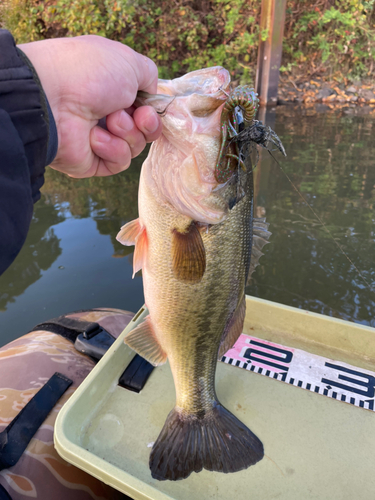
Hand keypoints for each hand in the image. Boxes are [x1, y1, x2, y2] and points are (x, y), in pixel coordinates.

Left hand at [18, 35, 161, 176]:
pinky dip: (113, 149)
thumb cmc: (90, 74)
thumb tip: (150, 98)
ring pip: (135, 146)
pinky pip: (119, 162)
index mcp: (113, 88)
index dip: (153, 109)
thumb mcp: (130, 62)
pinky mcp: (93, 161)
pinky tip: (95, 138)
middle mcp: (106, 112)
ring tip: (110, 120)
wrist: (54, 99)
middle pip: (145, 130)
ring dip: (127, 132)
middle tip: (139, 116)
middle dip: (147, 123)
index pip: (145, 107)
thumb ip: (150, 77)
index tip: (150, 106)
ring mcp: (99, 138)